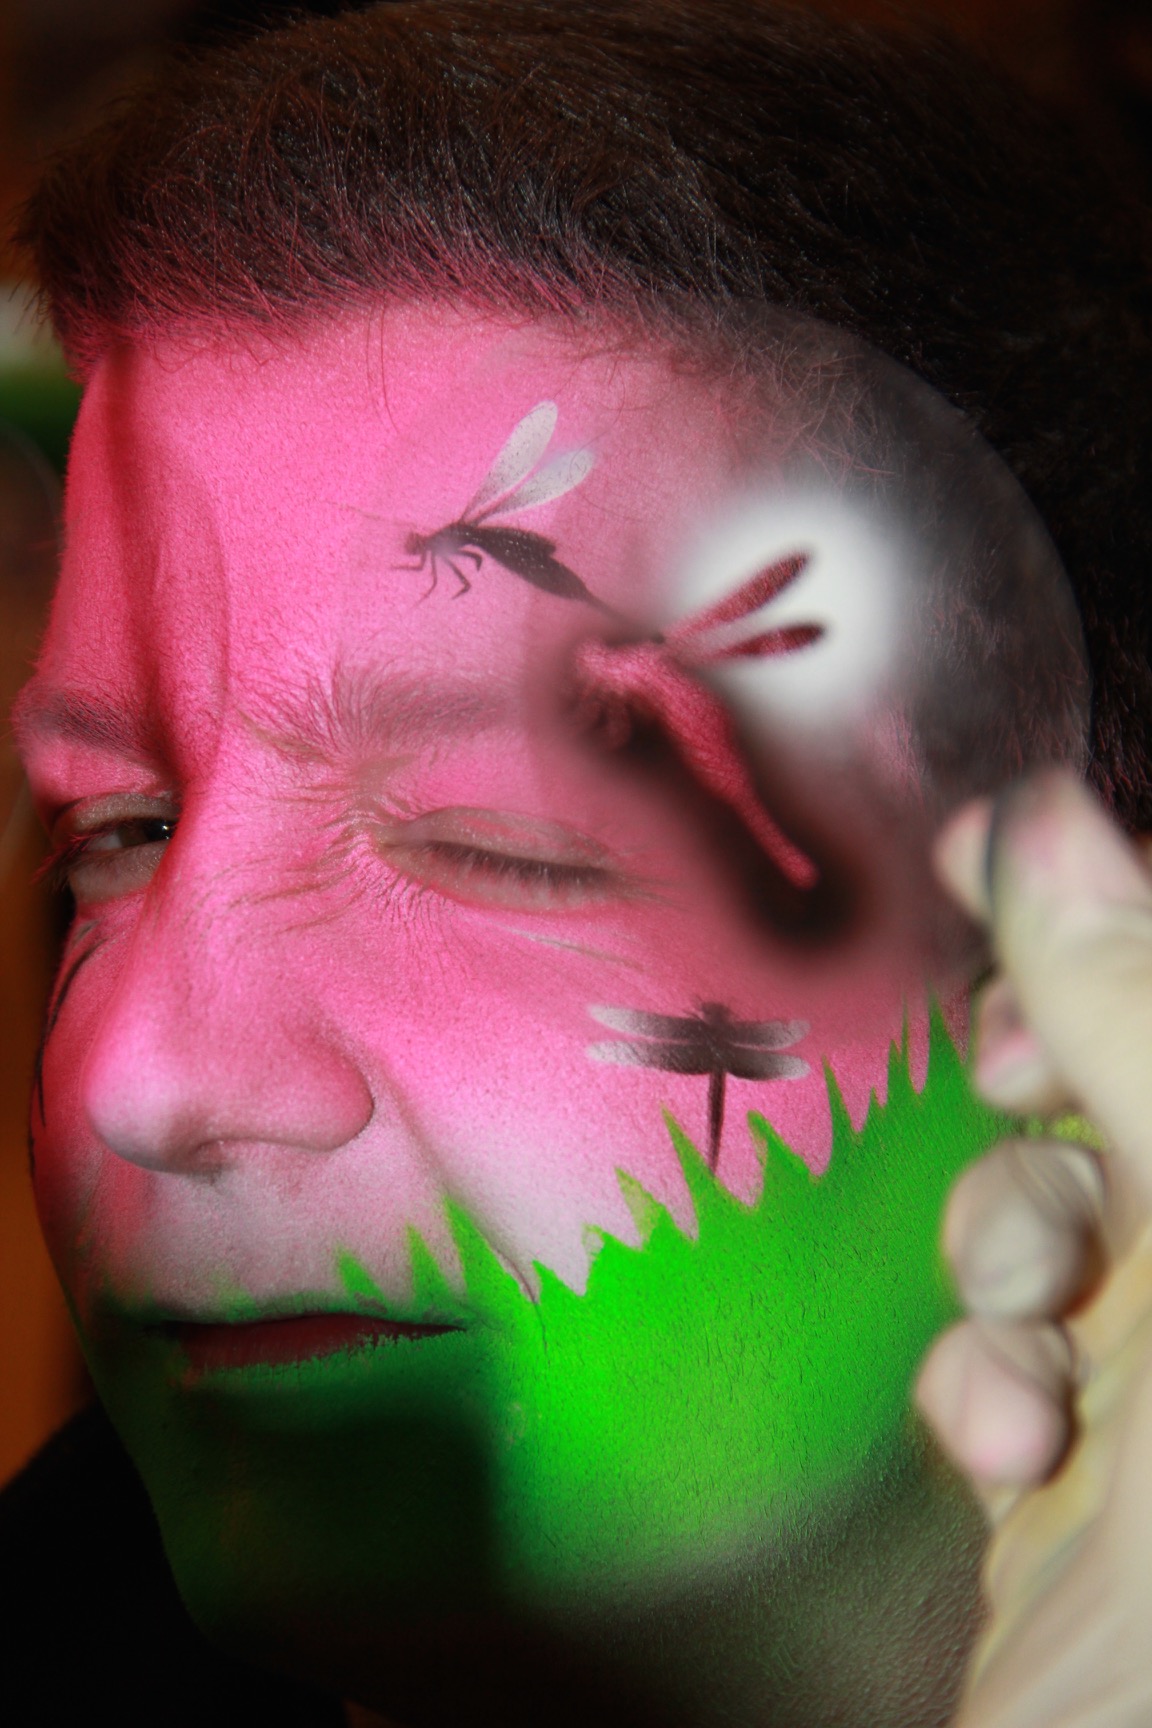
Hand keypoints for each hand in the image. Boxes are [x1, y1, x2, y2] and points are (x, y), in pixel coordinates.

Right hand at [915, 770, 1151, 1727]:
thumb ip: (1146, 1027)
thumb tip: (1039, 814)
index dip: (1115, 912)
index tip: (990, 850)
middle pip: (1133, 1094)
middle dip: (1050, 1091)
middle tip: (995, 1072)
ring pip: (1052, 1221)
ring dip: (1008, 1253)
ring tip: (1022, 1329)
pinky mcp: (1074, 1474)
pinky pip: (997, 1355)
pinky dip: (977, 1377)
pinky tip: (1000, 1445)